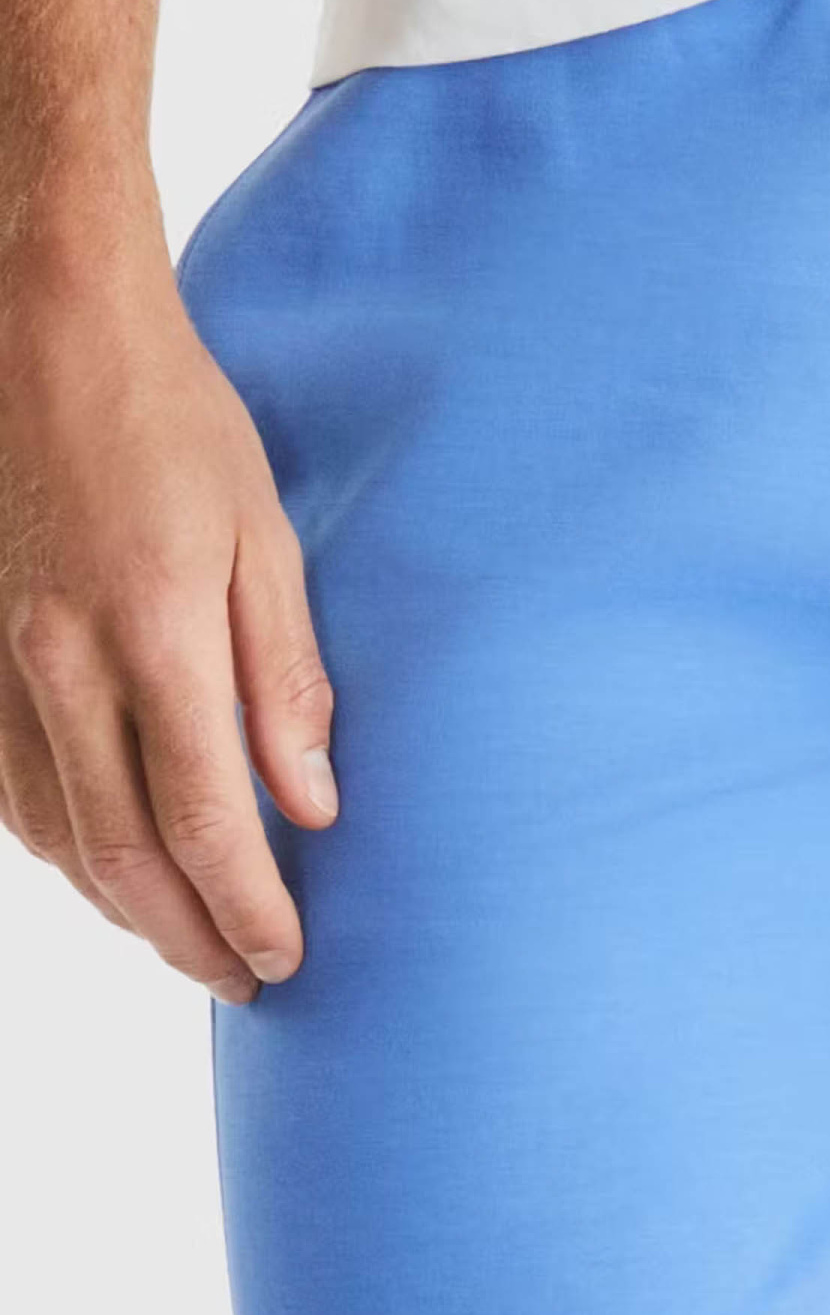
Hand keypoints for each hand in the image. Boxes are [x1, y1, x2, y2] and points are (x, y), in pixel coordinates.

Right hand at [0, 220, 335, 1000]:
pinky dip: (65, 850)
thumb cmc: (174, 421)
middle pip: (123, 857)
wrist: (46, 332)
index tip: (288, 959)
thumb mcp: (266, 536)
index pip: (204, 822)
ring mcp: (1, 665)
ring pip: (56, 838)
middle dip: (188, 937)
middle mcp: (60, 667)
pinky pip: (11, 792)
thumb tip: (312, 804)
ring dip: (126, 907)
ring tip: (191, 938)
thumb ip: (286, 678)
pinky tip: (111, 863)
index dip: (246, 907)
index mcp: (152, 636)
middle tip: (246, 982)